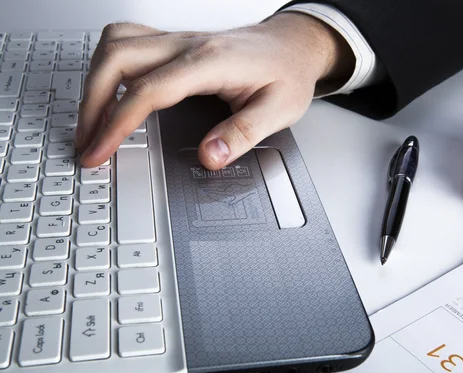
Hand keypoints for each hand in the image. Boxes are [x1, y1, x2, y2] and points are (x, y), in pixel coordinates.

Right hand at [77, 13, 352, 168]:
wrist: (292, 45)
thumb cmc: (287, 73)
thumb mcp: (280, 110)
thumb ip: (244, 134)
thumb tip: (209, 157)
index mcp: (210, 63)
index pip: (149, 90)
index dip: (117, 123)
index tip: (100, 151)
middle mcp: (187, 45)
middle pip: (118, 59)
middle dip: (92, 104)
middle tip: (86, 143)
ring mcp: (178, 40)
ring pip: (115, 45)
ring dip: (94, 82)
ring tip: (91, 122)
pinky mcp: (174, 43)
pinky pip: (127, 42)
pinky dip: (107, 67)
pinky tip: (109, 91)